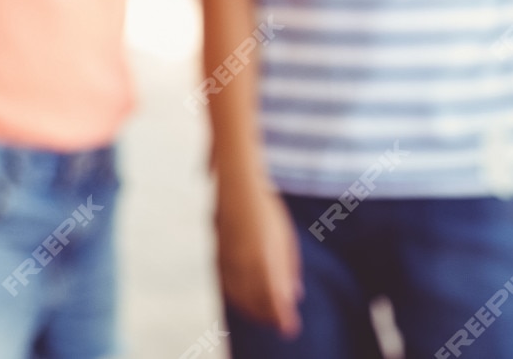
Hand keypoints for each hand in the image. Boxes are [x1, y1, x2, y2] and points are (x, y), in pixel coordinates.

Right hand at [216, 181, 301, 337]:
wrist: (238, 185)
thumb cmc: (267, 210)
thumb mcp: (286, 238)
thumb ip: (289, 269)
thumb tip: (295, 296)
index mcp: (263, 257)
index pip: (274, 298)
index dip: (282, 316)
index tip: (290, 328)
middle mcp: (243, 262)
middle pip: (256, 301)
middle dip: (268, 316)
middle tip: (280, 324)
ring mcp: (227, 258)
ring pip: (238, 295)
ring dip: (252, 309)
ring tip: (263, 315)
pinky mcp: (217, 253)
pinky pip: (226, 284)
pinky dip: (236, 296)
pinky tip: (244, 299)